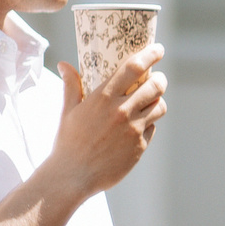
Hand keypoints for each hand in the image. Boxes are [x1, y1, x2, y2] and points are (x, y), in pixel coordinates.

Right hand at [46, 44, 166, 202]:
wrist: (72, 177)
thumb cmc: (68, 142)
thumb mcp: (68, 111)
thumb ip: (71, 86)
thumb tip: (64, 64)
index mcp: (104, 97)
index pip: (134, 67)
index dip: (150, 55)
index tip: (158, 49)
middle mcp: (122, 111)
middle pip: (156, 86)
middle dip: (160, 79)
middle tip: (158, 79)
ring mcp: (134, 129)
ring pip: (160, 107)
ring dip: (158, 102)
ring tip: (150, 102)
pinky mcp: (140, 146)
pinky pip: (153, 128)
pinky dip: (149, 124)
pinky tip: (137, 127)